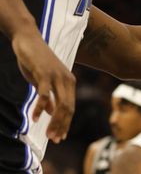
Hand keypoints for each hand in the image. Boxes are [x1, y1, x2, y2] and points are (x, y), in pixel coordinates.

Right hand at [12, 28, 75, 142]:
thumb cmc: (36, 61)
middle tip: (55, 139)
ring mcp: (57, 76)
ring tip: (48, 134)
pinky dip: (40, 107)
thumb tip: (51, 111)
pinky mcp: (44, 73)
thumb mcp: (44, 81)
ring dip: (55, 121)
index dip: (66, 123)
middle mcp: (66, 79)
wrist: (29, 40)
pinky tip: (35, 118)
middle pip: (68, 107)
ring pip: (60, 103)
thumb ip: (50, 96)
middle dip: (62, 125)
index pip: (71, 107)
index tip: (60, 137)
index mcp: (69, 82)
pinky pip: (44, 94)